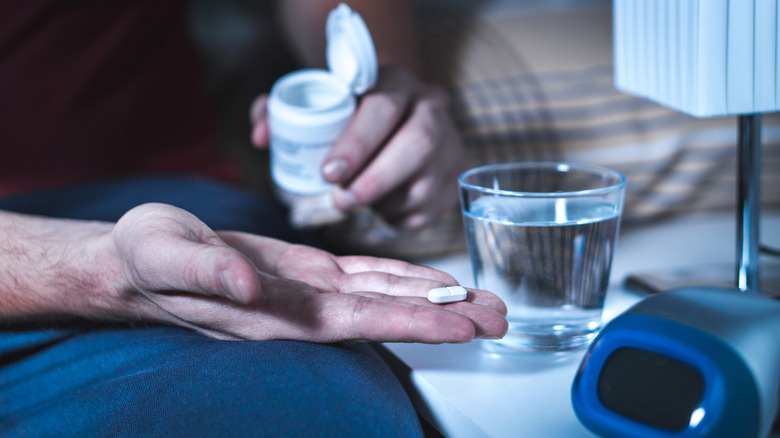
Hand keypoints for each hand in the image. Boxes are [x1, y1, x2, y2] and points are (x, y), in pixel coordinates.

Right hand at [112, 203, 506, 342]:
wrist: (137, 260)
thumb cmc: (145, 257)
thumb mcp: (163, 253)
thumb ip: (206, 271)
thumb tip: (250, 284)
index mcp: (275, 312)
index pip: (356, 321)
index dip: (411, 322)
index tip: (461, 327)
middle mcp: (302, 309)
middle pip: (387, 314)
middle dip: (445, 318)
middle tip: (501, 318)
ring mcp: (308, 292)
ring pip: (385, 295)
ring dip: (437, 298)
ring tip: (485, 302)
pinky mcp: (306, 271)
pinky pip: (364, 276)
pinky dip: (403, 277)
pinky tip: (434, 281)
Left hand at [251, 65, 465, 228]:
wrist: (393, 111)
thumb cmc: (347, 112)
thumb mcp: (315, 102)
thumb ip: (280, 113)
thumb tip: (262, 137)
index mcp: (396, 81)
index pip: (383, 109)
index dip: (356, 143)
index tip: (327, 173)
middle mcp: (432, 106)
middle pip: (416, 145)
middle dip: (374, 180)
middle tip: (339, 200)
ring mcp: (450, 142)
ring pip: (427, 181)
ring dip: (385, 202)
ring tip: (355, 203)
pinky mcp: (456, 174)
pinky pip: (431, 207)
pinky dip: (400, 217)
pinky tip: (381, 209)